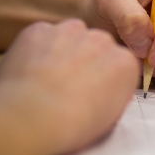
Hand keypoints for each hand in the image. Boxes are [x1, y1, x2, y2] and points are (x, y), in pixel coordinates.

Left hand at [0, 19, 139, 154]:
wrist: (32, 117)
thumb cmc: (71, 125)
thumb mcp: (108, 119)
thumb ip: (111, 96)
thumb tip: (101, 94)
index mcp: (124, 64)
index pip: (120, 64)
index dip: (106, 79)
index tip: (95, 92)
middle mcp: (101, 41)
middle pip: (96, 46)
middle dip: (86, 61)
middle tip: (69, 86)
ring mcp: (70, 31)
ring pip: (69, 36)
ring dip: (63, 50)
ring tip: (48, 78)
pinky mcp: (40, 30)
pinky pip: (42, 35)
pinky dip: (36, 49)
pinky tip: (30, 71)